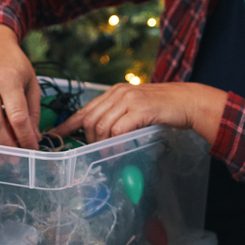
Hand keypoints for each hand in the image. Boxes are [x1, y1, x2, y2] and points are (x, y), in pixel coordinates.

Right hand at [0, 23, 41, 148]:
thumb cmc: (12, 65)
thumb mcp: (31, 82)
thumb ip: (32, 111)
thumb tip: (33, 138)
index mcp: (7, 77)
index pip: (17, 115)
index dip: (25, 136)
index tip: (33, 148)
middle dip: (6, 146)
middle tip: (16, 158)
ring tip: (1, 156)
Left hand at [54, 82, 225, 144]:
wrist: (188, 101)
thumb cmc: (163, 108)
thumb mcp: (136, 107)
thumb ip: (119, 115)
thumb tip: (101, 136)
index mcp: (116, 91)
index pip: (85, 109)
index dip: (68, 124)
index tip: (55, 135)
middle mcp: (120, 92)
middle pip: (91, 119)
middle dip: (89, 139)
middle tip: (94, 152)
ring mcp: (130, 99)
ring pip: (102, 125)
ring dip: (102, 143)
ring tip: (108, 153)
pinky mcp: (141, 109)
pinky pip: (118, 129)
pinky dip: (115, 143)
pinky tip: (118, 149)